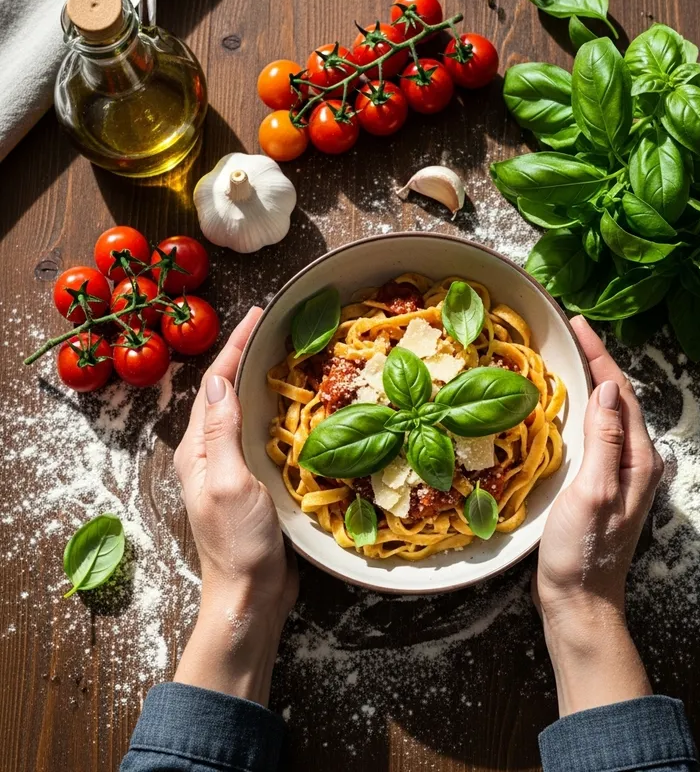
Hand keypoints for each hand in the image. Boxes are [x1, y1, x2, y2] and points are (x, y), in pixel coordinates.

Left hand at [173, 307, 298, 705]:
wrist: (250, 594)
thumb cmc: (238, 542)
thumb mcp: (228, 481)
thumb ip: (220, 430)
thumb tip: (214, 378)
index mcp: (198, 448)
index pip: (215, 383)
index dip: (235, 345)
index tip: (258, 314)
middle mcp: (210, 452)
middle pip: (226, 391)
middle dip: (246, 354)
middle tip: (275, 325)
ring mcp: (231, 467)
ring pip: (244, 409)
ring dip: (260, 378)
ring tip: (285, 353)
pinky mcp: (253, 480)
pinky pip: (262, 432)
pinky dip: (274, 408)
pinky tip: (294, 404)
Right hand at [533, 316, 662, 715]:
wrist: (578, 600)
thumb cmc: (582, 551)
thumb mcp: (593, 492)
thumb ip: (605, 441)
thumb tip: (609, 389)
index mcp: (638, 459)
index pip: (622, 394)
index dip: (601, 356)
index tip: (578, 323)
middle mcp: (634, 461)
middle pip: (618, 399)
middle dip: (596, 362)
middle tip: (568, 332)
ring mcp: (617, 472)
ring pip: (605, 414)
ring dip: (588, 382)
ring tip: (565, 356)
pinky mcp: (598, 482)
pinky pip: (593, 433)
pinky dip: (578, 409)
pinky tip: (562, 404)